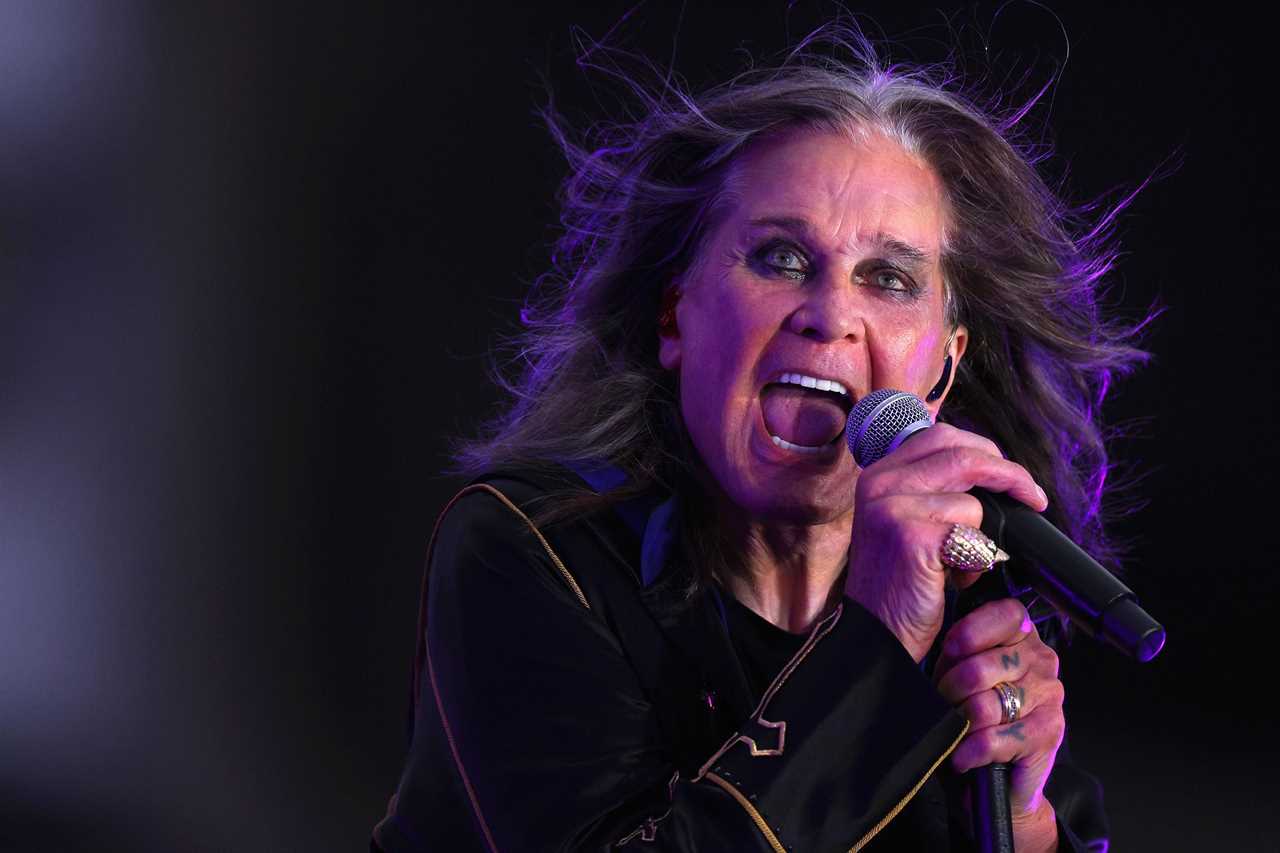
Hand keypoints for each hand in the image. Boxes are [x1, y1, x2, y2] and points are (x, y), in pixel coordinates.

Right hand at [843, 422, 1047, 661]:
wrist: (876, 633)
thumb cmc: (899, 583)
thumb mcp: (906, 521)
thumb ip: (933, 489)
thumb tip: (989, 469)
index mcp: (879, 475)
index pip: (942, 437)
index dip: (986, 450)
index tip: (1012, 477)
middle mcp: (880, 484)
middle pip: (964, 455)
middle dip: (1010, 475)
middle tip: (1034, 499)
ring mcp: (893, 508)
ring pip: (973, 502)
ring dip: (985, 538)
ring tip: (962, 564)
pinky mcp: (912, 537)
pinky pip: (973, 535)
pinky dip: (977, 561)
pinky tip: (954, 579)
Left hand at [935, 598, 1064, 851]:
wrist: (995, 770)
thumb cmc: (969, 708)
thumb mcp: (956, 667)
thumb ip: (958, 647)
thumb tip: (947, 637)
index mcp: (1021, 634)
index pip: (1005, 615)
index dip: (969, 633)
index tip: (948, 651)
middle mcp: (1042, 660)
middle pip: (981, 667)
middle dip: (951, 690)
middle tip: (944, 703)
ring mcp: (1050, 695)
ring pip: (986, 704)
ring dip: (959, 722)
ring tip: (954, 729)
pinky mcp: (1049, 732)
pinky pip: (997, 738)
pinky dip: (971, 750)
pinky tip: (963, 756)